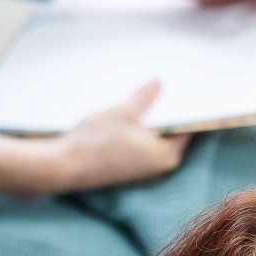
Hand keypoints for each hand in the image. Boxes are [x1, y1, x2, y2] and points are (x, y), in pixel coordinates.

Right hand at [56, 80, 190, 190]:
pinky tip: (135, 117)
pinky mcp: (132, 172)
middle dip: (170, 112)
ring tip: (150, 99)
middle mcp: (162, 168)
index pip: (189, 128)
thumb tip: (158, 83)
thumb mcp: (123, 112)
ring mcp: (147, 172)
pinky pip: (145, 149)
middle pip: (173, 134)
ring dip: (155, 123)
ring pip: (158, 141)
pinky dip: (143, 134)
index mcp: (167, 155)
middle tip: (169, 88)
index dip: (189, 107)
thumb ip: (145, 97)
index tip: (189, 91)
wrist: (66, 166)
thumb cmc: (95, 142)